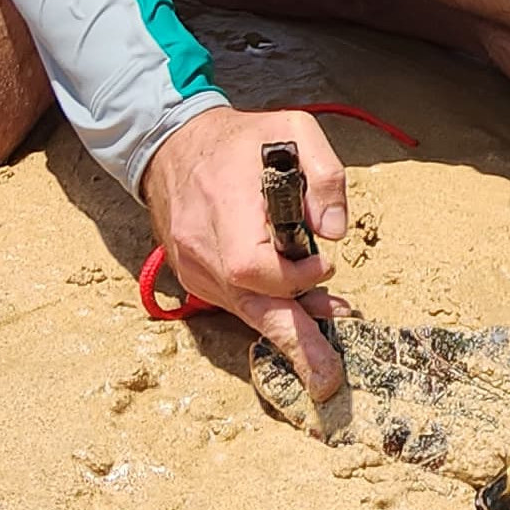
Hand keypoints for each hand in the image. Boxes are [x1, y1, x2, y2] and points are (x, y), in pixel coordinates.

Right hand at [143, 105, 348, 400]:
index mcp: (224, 207)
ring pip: (245, 311)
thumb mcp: (292, 130)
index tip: (326, 263)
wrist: (174, 146)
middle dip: (293, 345)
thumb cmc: (240, 139)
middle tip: (326, 379)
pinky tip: (302, 311)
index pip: (251, 266)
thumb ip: (323, 174)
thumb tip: (334, 232)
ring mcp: (193, 267)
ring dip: (288, 328)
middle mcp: (202, 247)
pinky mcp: (195, 276)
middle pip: (249, 307)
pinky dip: (269, 310)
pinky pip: (236, 302)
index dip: (294, 277)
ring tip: (324, 356)